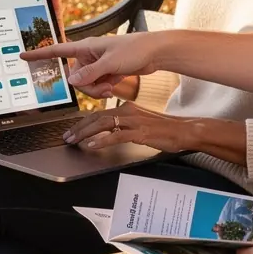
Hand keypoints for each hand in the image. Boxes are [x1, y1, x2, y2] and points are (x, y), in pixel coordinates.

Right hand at [21, 31, 163, 98]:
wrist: (155, 52)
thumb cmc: (135, 49)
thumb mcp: (111, 62)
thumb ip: (90, 73)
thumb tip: (71, 81)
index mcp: (86, 46)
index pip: (57, 50)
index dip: (39, 54)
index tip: (22, 56)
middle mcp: (89, 55)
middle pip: (74, 77)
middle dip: (86, 86)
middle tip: (104, 85)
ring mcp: (97, 64)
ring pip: (85, 84)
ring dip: (96, 89)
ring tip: (111, 85)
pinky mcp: (106, 72)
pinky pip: (96, 86)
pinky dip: (103, 89)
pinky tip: (114, 85)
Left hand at [62, 102, 197, 152]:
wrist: (185, 130)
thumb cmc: (165, 129)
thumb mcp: (141, 123)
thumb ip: (125, 125)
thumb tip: (109, 132)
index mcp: (128, 108)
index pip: (100, 113)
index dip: (84, 122)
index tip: (73, 130)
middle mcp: (128, 111)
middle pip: (97, 117)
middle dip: (79, 127)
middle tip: (67, 136)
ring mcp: (134, 121)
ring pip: (103, 124)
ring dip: (85, 133)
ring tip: (74, 141)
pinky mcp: (140, 133)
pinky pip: (116, 136)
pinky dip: (102, 141)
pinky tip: (92, 146)